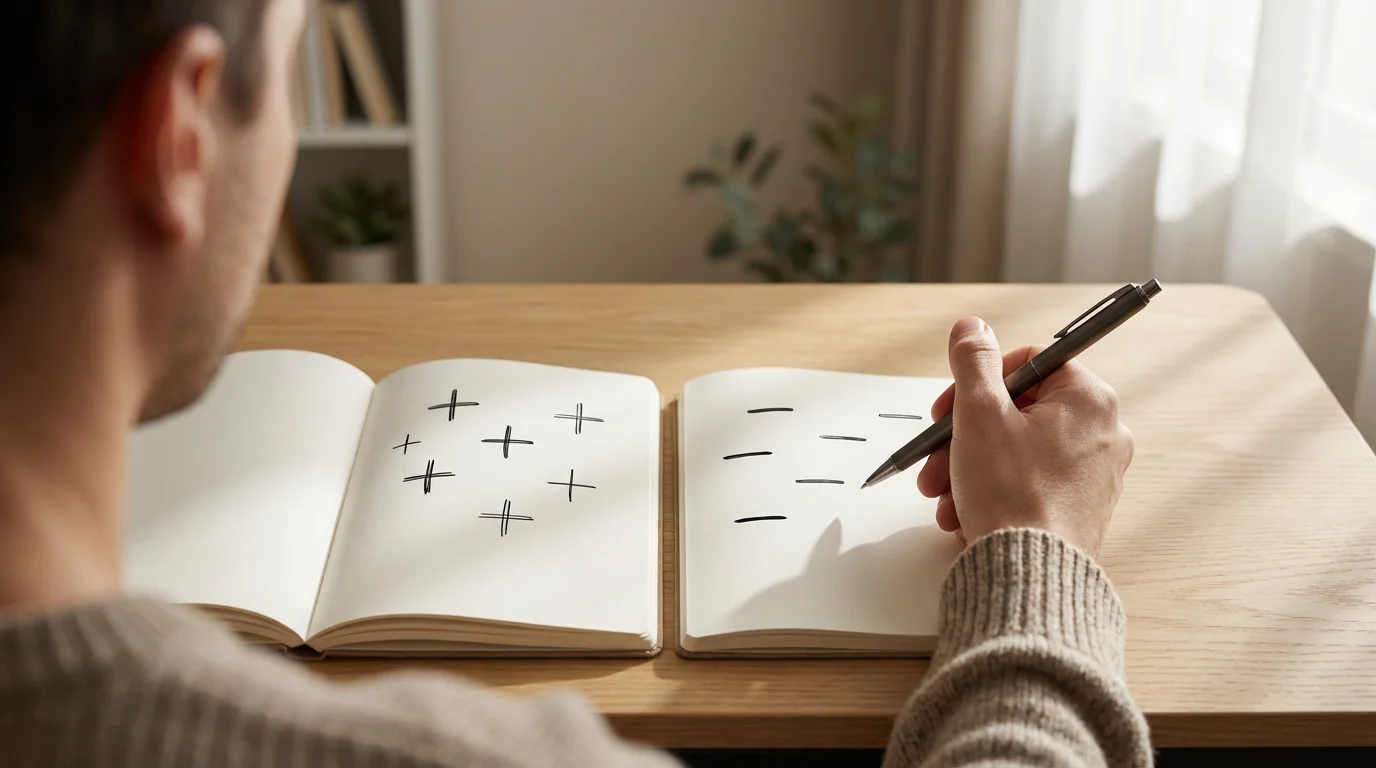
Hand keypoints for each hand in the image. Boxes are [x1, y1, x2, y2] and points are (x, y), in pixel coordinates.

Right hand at [916, 317, 1133, 555]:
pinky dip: (992, 491)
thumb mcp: (980, 413)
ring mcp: (1095, 474)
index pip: (1030, 362)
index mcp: (1089, 399)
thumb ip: (973, 362)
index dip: (980, 380)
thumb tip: (973, 328)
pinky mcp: (1081, 508)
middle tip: (936, 453)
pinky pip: (1028, 483)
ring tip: (942, 492)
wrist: (1030, 574)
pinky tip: (963, 511)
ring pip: (1017, 450)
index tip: (952, 404)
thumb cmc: (1012, 494)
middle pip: (1018, 412)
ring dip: (970, 465)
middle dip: (965, 434)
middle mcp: (1103, 432)